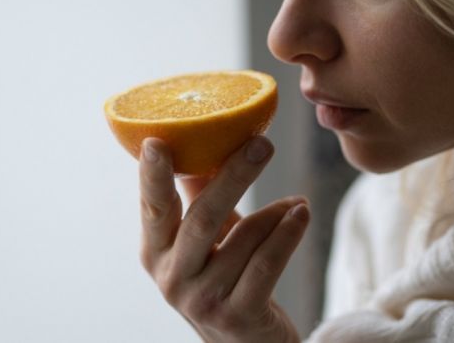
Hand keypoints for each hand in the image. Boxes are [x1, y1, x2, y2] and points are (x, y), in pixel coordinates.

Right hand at [138, 136, 308, 342]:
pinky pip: (267, 263)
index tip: (158, 141)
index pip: (152, 207)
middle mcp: (171, 278)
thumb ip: (200, 195)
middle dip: (235, 177)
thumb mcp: (205, 240)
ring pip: (245, 238)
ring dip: (278, 212)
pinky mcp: (237, 316)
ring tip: (297, 202)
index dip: (152, 175)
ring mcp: (202, 301)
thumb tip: (208, 136)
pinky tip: (302, 214)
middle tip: (263, 145)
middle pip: (203, 217)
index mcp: (154, 251)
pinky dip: (288, 233)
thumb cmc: (224, 277)